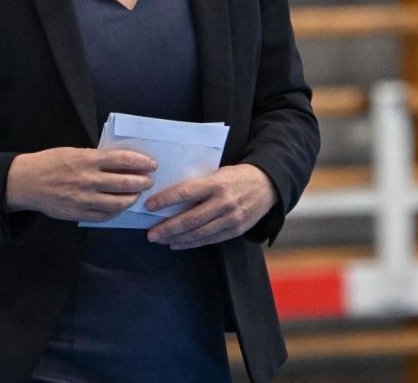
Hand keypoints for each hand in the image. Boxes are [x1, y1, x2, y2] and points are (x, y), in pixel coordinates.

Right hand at [5, 147, 156, 222]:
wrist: (26, 182)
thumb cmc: (50, 163)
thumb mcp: (73, 152)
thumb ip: (96, 158)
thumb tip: (122, 163)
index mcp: (86, 159)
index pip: (122, 160)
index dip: (141, 162)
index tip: (152, 164)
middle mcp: (87, 180)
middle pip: (124, 183)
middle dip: (142, 182)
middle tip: (149, 181)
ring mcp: (83, 199)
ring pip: (118, 203)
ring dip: (132, 199)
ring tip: (137, 195)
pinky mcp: (78, 214)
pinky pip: (104, 216)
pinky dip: (116, 212)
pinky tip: (120, 207)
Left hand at [144, 164, 277, 248]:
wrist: (268, 185)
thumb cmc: (237, 176)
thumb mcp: (218, 172)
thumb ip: (199, 184)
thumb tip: (171, 196)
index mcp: (217, 183)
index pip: (186, 193)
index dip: (166, 200)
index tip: (149, 206)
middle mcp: (224, 202)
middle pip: (190, 219)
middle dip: (168, 228)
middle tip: (151, 234)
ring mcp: (232, 218)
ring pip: (199, 233)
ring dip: (176, 238)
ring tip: (160, 239)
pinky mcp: (236, 230)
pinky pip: (210, 240)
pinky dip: (191, 243)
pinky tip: (177, 244)